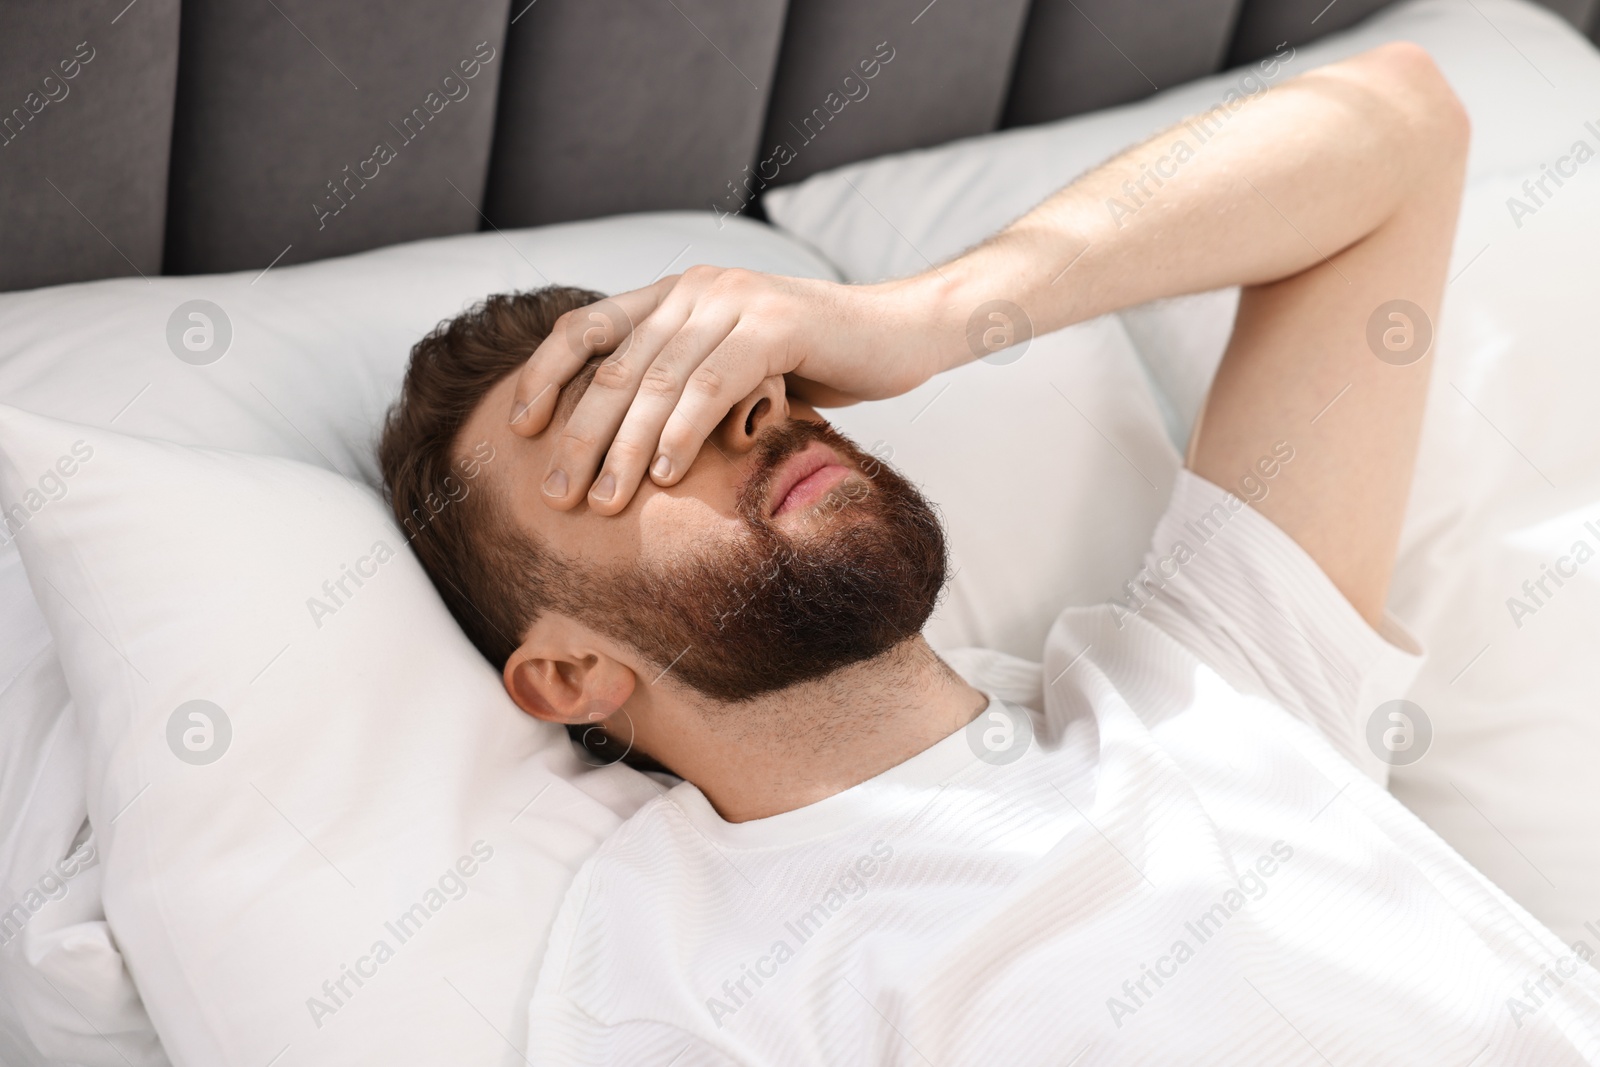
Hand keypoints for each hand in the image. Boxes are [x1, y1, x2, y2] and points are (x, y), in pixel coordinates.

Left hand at [507, 265, 952, 514]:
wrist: (902, 332)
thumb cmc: (819, 363)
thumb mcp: (737, 371)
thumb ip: (687, 385)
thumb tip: (626, 445)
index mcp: (677, 294)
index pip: (588, 329)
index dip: (547, 376)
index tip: (522, 429)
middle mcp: (696, 288)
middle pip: (616, 366)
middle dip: (580, 436)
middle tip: (557, 495)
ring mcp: (735, 301)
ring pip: (658, 381)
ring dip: (623, 448)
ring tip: (604, 502)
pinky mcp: (776, 324)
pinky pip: (711, 383)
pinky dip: (682, 433)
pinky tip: (663, 476)